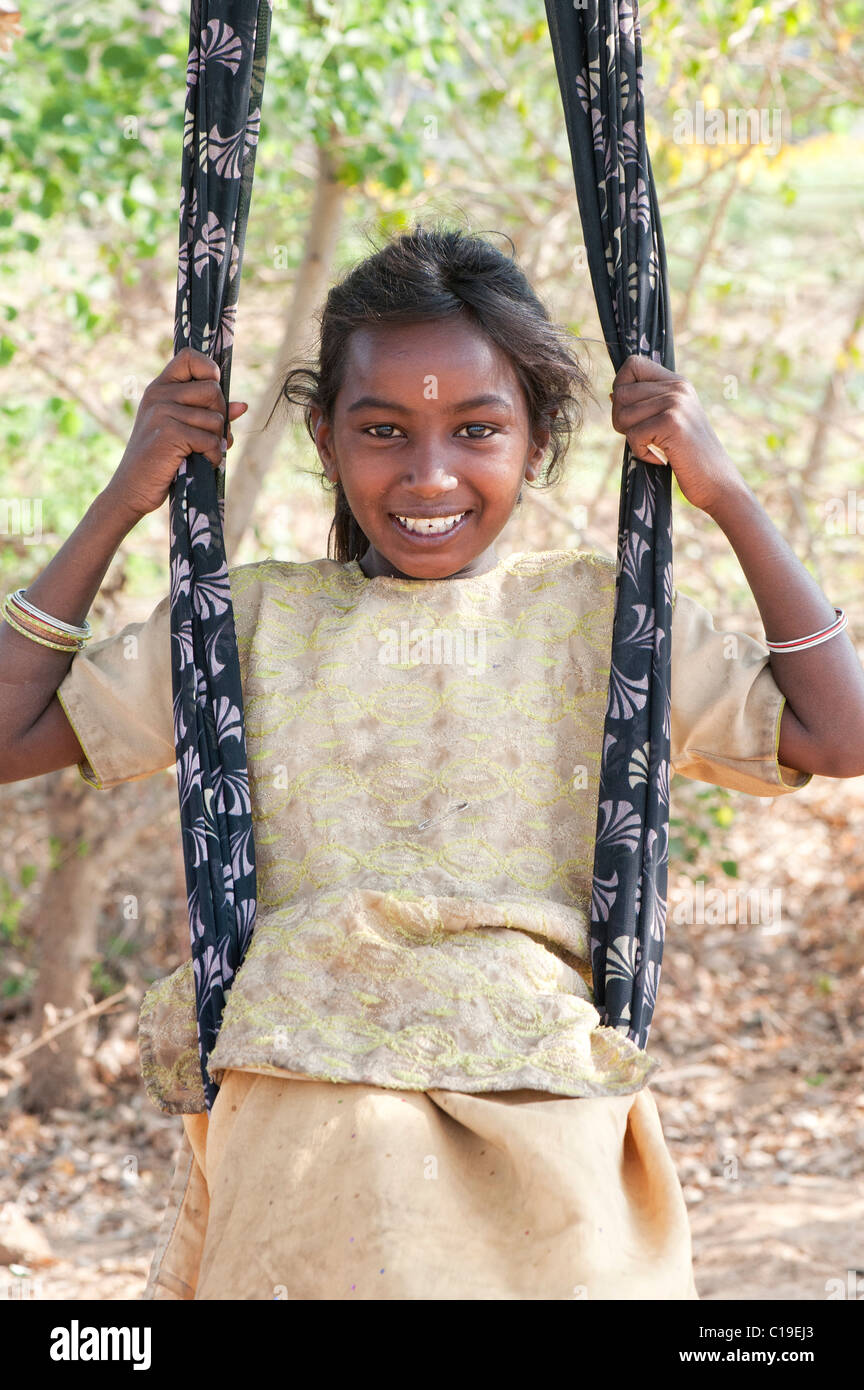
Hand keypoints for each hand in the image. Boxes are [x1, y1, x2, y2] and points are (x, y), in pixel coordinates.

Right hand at [105, 347, 248, 520]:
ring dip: (217, 441)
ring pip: (215, 419)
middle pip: (212, 390)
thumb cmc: (161, 460)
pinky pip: (210, 440)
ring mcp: (162, 412)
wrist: (132, 489)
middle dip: (220, 417)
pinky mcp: (169, 433)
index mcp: (160, 388)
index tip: (212, 391)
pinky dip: (213, 456)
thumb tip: (243, 406)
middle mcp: (159, 395)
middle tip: (210, 437)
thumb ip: (209, 414)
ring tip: (201, 453)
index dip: (208, 369)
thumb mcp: (183, 430)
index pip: (189, 357)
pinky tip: (201, 463)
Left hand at [609, 354, 744, 514]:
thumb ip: (648, 403)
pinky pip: (632, 435)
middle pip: (620, 393)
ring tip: (656, 447)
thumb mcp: (671, 421)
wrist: (717, 482)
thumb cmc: (689, 457)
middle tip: (645, 437)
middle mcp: (677, 387)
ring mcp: (676, 403)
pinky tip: (661, 458)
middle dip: (621, 421)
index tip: (633, 412)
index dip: (621, 387)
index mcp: (677, 382)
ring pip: (622, 414)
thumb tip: (613, 394)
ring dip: (632, 438)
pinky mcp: (672, 423)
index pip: (632, 364)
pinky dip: (641, 453)